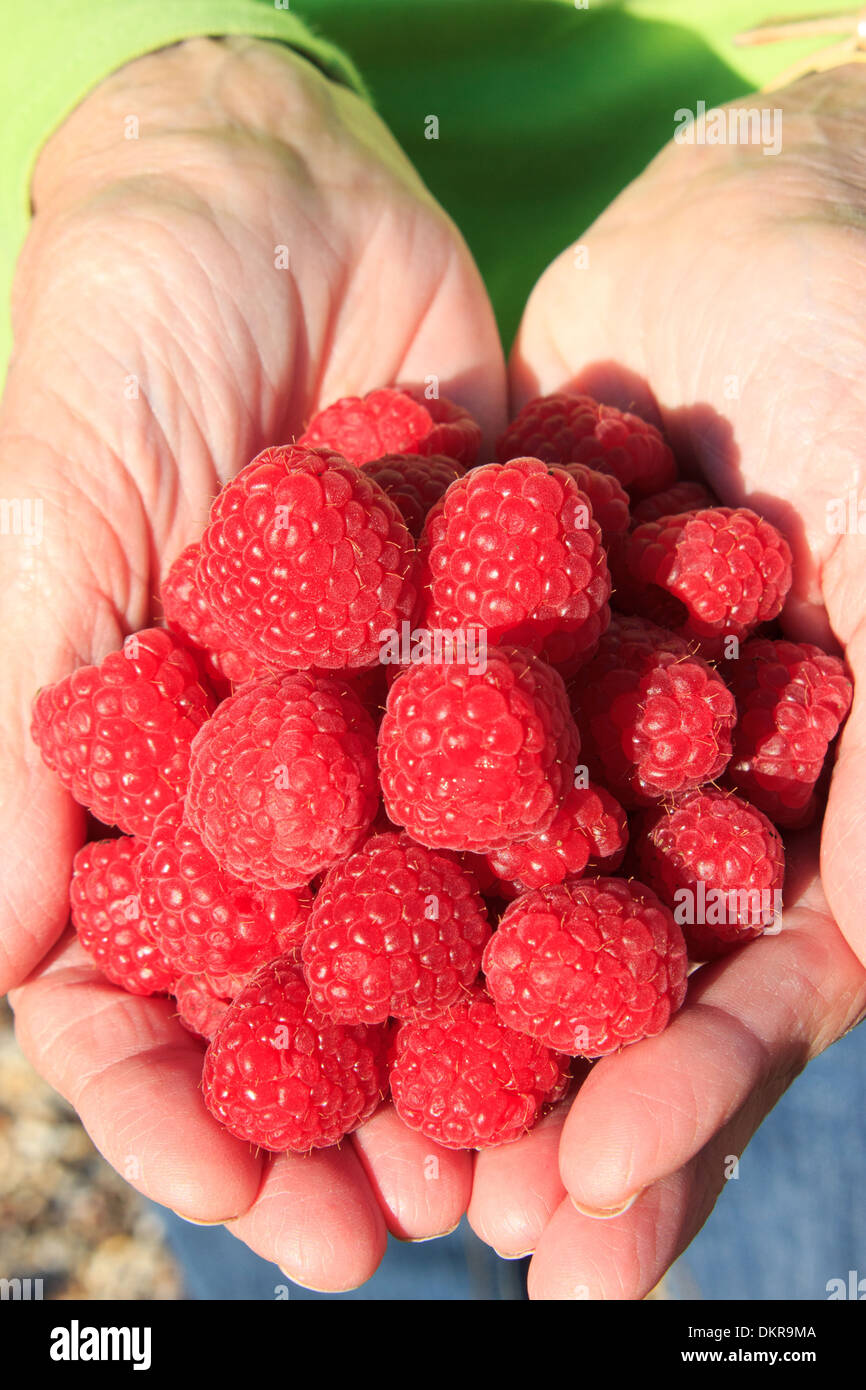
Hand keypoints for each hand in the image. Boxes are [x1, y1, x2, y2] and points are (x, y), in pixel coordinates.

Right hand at [1, 36, 505, 1288]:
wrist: (272, 198)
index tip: (252, 1211)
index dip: (181, 1109)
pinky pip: (524, 788)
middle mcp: (255, 772)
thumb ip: (19, 735)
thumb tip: (5, 961)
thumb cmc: (112, 337)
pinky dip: (557, 884)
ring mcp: (376, 722)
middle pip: (295, 987)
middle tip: (420, 1226)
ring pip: (419, 921)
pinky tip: (605, 969)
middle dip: (346, 1114)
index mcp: (124, 771)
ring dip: (462, 1040)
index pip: (130, 985)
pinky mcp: (484, 654)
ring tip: (523, 1152)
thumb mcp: (43, 520)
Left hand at [468, 65, 865, 1297]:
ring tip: (349, 1135)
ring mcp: (567, 720)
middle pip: (604, 981)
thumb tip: (849, 984)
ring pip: (490, 891)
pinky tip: (271, 922)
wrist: (768, 222)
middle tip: (462, 1225)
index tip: (591, 1208)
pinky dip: (346, 837)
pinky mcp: (470, 639)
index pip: (745, 997)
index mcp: (798, 809)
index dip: (680, 1103)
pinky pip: (401, 753)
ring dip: (428, 1011)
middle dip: (537, 1103)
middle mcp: (676, 789)